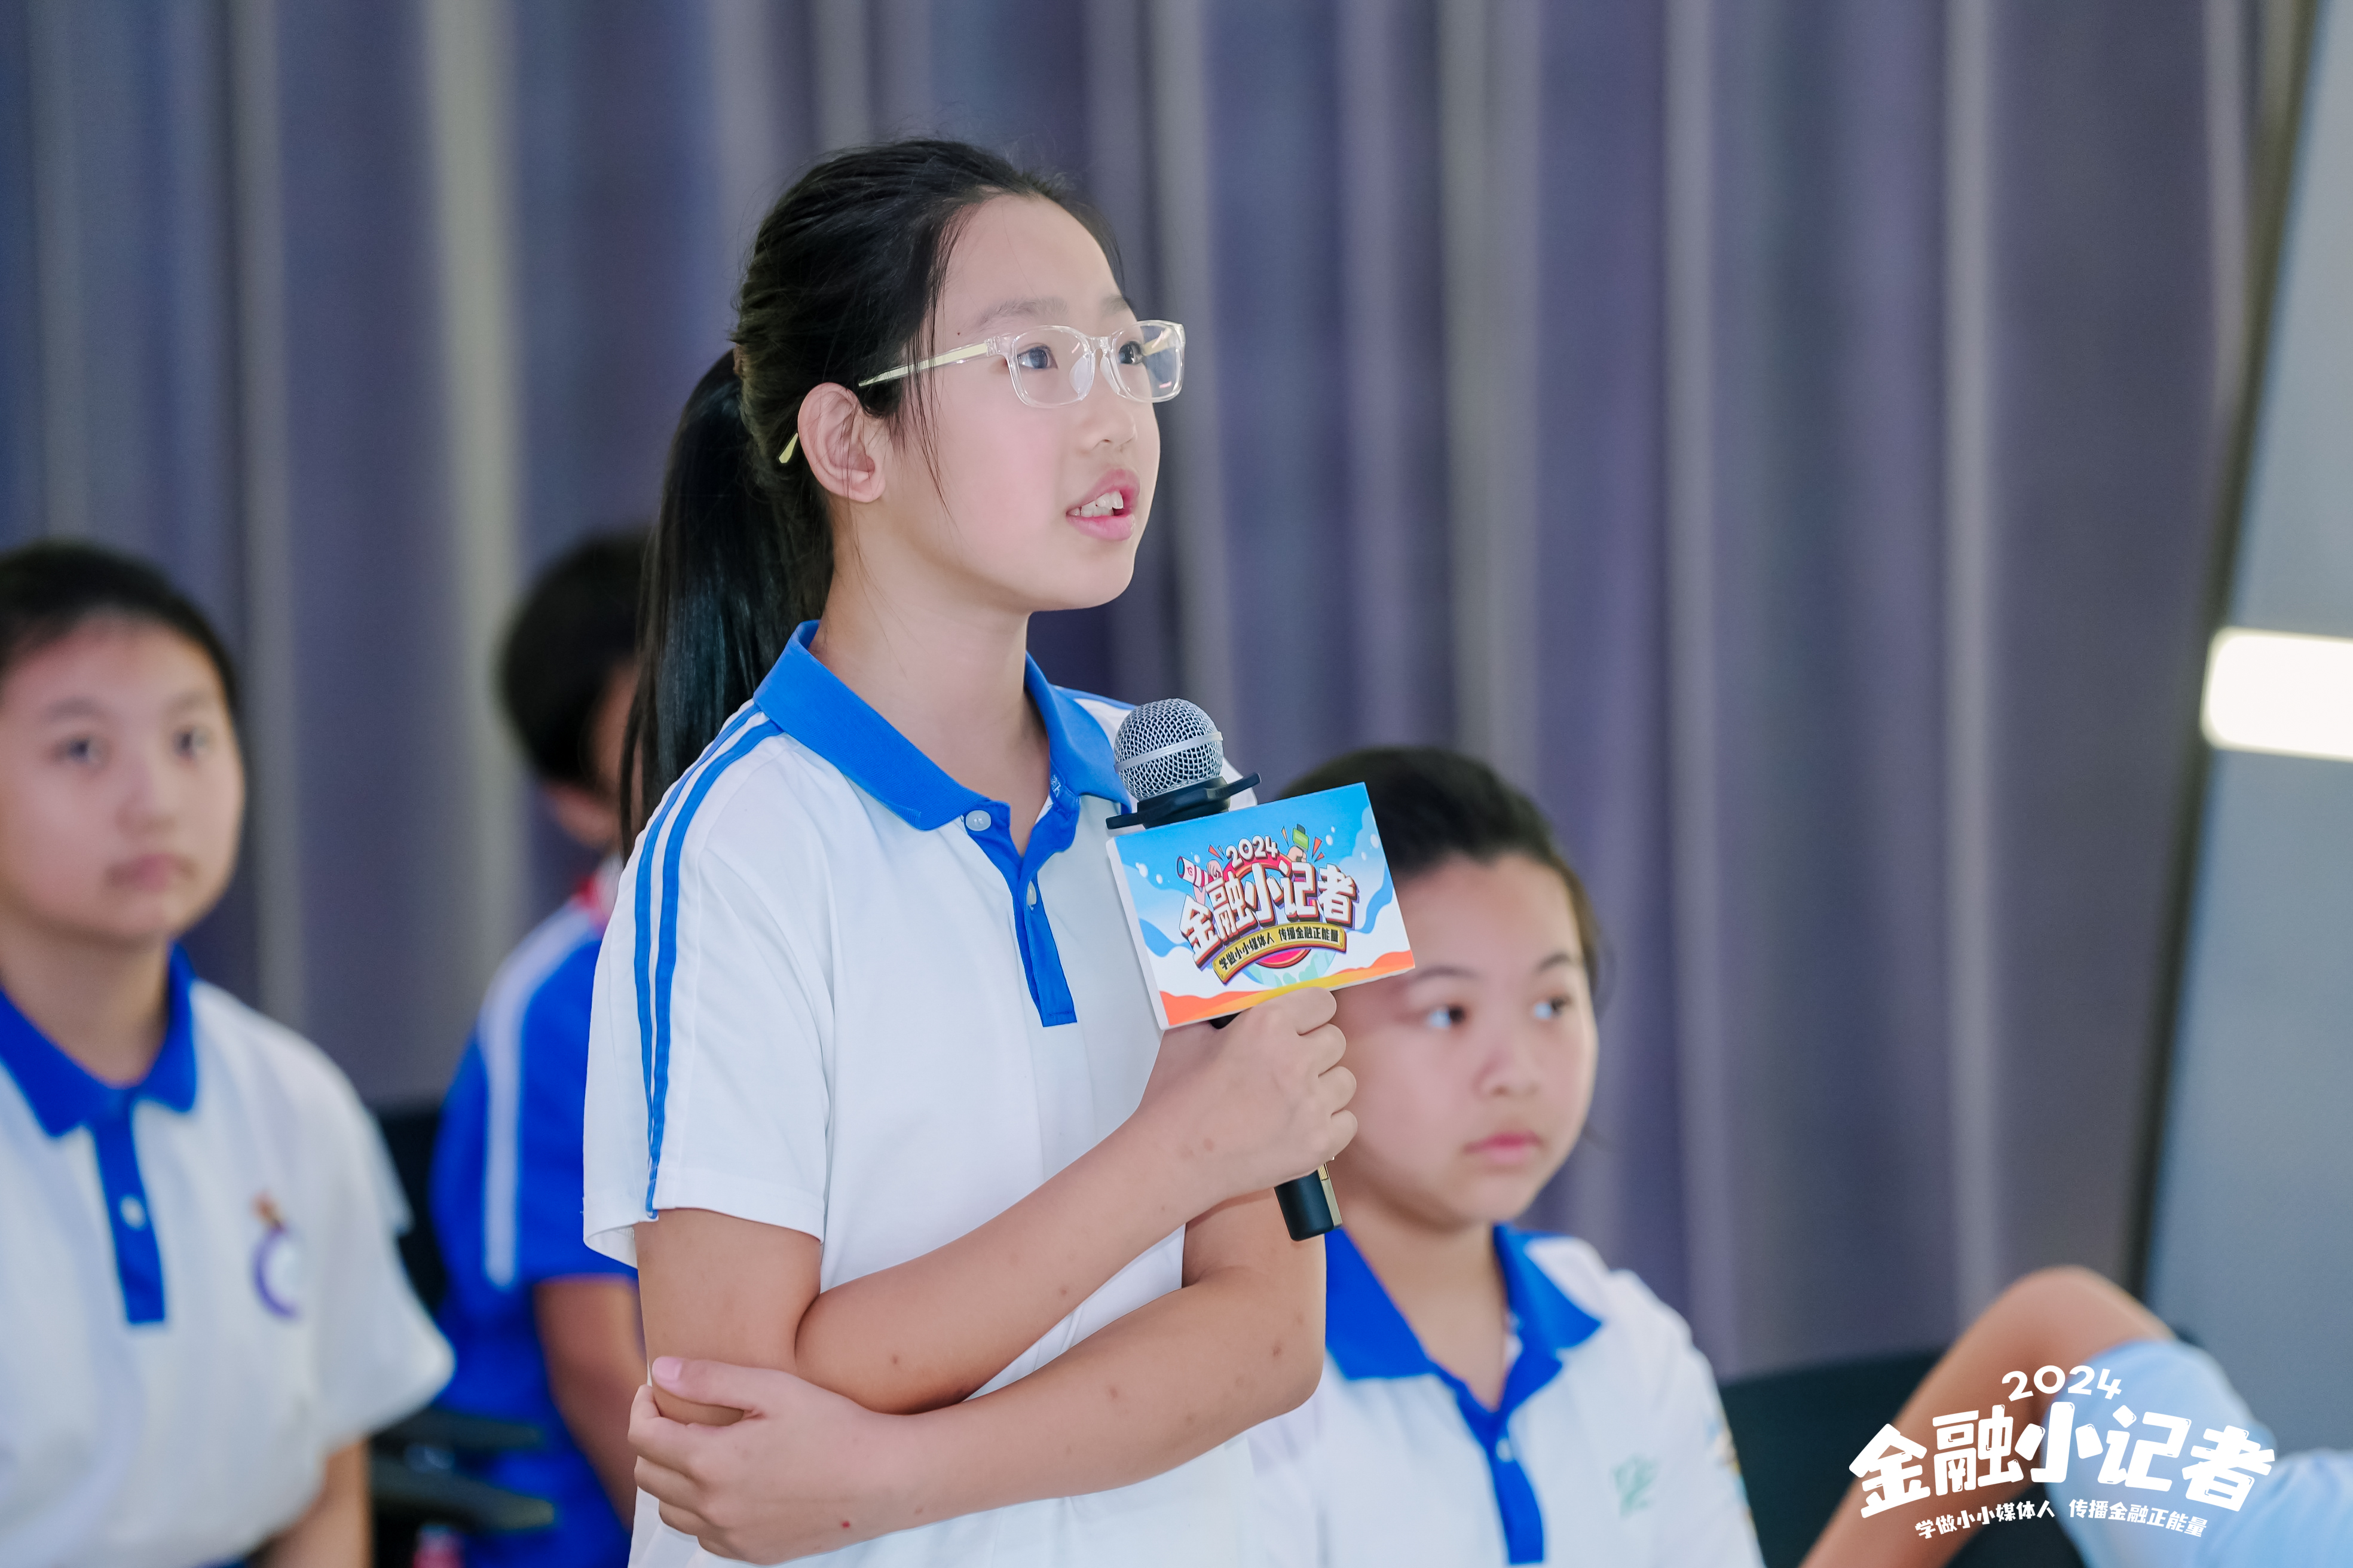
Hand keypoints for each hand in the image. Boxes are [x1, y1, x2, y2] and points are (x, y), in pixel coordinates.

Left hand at [633, 1357, 914, 1561]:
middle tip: (673, 1414)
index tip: (654, 1390)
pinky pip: (701, 1535)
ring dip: (669, 1478)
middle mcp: (713, 1506)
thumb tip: (659, 1370)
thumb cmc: (834, 1425)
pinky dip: (698, 1510)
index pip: (643, 1437)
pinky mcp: (751, 1552)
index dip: (640, 1407)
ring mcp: (730, 1535)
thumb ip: (710, 1378)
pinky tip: (724, 1485)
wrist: (883, 1480)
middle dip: (651, 1439)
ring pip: (668, 1511)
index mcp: (712, 1461)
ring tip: (696, 1449)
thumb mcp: (774, 1388)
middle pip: (647, 1475)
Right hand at [1139, 987, 1355, 1212]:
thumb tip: (1238, 1002)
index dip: (1310, 1014)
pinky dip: (1328, 1124)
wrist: (1173, 1162)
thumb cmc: (1176, 1103)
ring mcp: (1311, 1105)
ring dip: (1323, 1087)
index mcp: (1266, 1025)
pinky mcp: (1319, 1144)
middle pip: (1336, 1041)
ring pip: (1345, 1081)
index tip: (1302, 1024)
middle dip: (1315, 1051)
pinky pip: (1348, 1122)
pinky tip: (1299, 1126)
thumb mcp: (1188, 1036)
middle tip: (1288, 1066)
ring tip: (1292, 1100)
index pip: (1322, 1001)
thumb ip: (1221, 1013)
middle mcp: (1294, 1061)